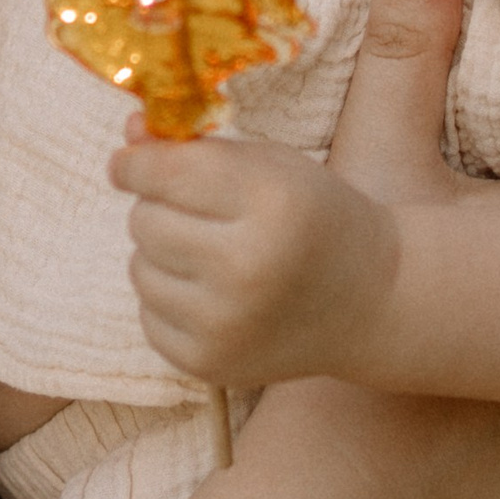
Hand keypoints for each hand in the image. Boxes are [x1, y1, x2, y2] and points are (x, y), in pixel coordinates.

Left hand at [110, 135, 392, 390]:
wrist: (372, 302)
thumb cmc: (316, 218)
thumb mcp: (272, 166)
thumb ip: (199, 148)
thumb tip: (128, 133)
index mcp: (270, 203)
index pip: (163, 173)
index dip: (134, 162)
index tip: (127, 162)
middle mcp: (247, 268)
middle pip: (144, 221)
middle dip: (160, 209)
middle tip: (202, 215)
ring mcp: (227, 325)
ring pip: (139, 269)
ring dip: (164, 256)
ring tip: (214, 257)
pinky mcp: (209, 364)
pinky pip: (148, 316)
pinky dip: (170, 301)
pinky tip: (215, 297)